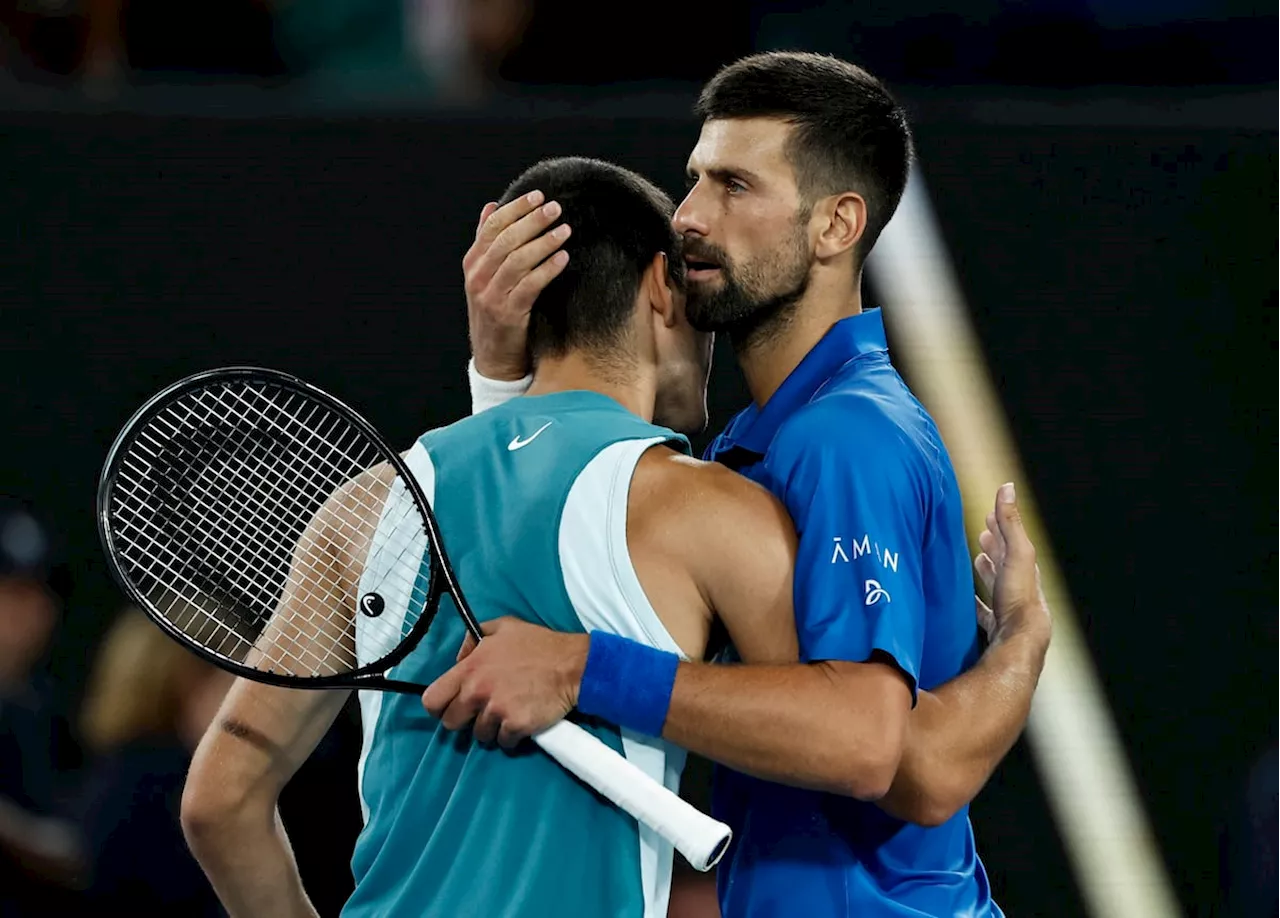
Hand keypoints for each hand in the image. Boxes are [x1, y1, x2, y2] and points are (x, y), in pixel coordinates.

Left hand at [422, 617, 587, 748]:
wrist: (572, 665)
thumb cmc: (538, 644)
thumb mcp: (503, 627)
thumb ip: (473, 639)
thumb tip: (458, 658)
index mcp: (470, 668)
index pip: (432, 700)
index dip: (439, 706)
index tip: (451, 705)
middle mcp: (478, 692)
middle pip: (452, 723)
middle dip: (465, 719)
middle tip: (482, 711)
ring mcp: (496, 711)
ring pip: (479, 735)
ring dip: (491, 728)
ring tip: (507, 713)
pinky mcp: (515, 726)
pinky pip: (503, 742)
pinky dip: (511, 736)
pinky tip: (521, 721)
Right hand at [463, 192, 571, 379]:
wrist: (493, 357)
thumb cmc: (496, 311)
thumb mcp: (485, 276)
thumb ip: (488, 243)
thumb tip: (491, 206)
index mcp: (473, 263)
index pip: (493, 227)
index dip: (516, 208)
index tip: (538, 195)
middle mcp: (478, 278)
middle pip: (506, 240)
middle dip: (532, 221)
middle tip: (555, 208)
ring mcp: (491, 297)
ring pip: (517, 261)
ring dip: (543, 243)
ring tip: (565, 230)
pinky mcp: (508, 314)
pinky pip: (530, 286)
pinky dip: (547, 269)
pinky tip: (563, 258)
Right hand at [973, 483, 1051, 647]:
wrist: (1020, 638)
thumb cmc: (1019, 595)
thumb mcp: (1016, 552)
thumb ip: (1010, 522)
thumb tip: (1007, 487)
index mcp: (1024, 568)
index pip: (1012, 542)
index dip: (1001, 528)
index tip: (989, 515)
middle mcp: (1018, 586)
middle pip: (1006, 562)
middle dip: (995, 548)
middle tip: (982, 535)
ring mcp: (1008, 606)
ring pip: (996, 585)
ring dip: (988, 572)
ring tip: (976, 561)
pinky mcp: (996, 625)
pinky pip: (984, 611)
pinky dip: (976, 602)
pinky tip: (966, 601)